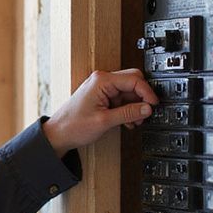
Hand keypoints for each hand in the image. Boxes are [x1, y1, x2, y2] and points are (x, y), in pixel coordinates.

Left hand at [42, 68, 157, 155]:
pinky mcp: (101, 96)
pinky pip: (121, 98)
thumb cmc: (73, 126)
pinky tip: (128, 121)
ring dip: (135, 106)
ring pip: (128, 91)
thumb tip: (147, 108)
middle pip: (133, 82)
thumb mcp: (105, 121)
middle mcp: (102, 80)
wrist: (58, 133)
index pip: (134, 79)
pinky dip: (127, 109)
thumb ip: (128, 113)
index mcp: (102, 81)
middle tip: (146, 113)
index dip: (147, 92)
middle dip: (142, 98)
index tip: (153, 105)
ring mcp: (101, 88)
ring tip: (135, 121)